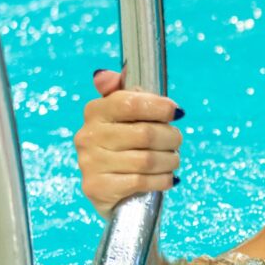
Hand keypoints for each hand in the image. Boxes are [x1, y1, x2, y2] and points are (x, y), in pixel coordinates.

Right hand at [73, 69, 183, 218]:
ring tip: (173, 160)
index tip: (176, 113)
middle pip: (145, 134)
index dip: (159, 107)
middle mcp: (88, 136)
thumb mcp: (127, 116)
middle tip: (176, 141)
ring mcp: (89, 163)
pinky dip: (162, 179)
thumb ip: (125, 94)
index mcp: (95, 111)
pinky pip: (141, 181)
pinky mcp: (96, 187)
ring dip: (170, 161)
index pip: (129, 102)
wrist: (112, 189)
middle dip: (171, 138)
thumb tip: (108, 75)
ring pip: (146, 160)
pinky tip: (167, 178)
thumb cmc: (126, 145)